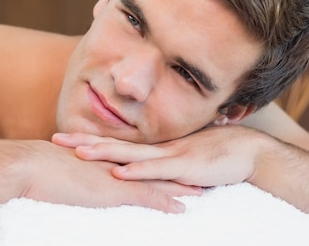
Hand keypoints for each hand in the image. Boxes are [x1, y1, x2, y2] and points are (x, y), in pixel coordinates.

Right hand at [20, 140, 199, 212]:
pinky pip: (146, 196)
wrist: (28, 166)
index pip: (137, 160)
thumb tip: (74, 178)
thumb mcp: (61, 168)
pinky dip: (165, 201)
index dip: (156, 162)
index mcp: (105, 157)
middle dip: (177, 170)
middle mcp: (115, 162)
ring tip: (201, 190)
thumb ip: (74, 172)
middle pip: (154, 166)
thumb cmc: (36, 168)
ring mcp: (116, 175)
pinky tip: (182, 208)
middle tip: (199, 173)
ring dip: (180, 186)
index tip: (173, 165)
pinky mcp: (113, 189)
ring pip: (157, 179)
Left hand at [52, 126, 271, 187]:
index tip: (69, 137)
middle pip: (117, 144)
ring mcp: (172, 156)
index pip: (120, 142)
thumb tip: (152, 170)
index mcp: (159, 147)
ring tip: (79, 152)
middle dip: (87, 142)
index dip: (94, 139)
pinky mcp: (185, 167)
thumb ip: (171, 163)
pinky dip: (138, 171)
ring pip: (132, 154)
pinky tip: (120, 172)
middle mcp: (161, 148)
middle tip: (57, 139)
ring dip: (106, 153)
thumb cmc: (222, 155)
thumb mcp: (190, 158)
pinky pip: (158, 170)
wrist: (251, 152)